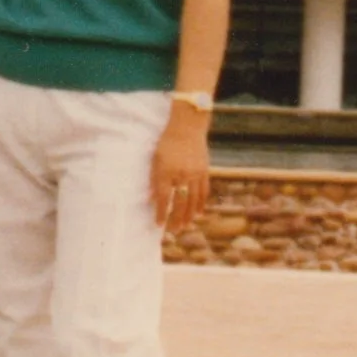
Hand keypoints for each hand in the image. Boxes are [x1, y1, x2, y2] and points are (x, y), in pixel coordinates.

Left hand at [151, 101, 211, 230]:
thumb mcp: (155, 159)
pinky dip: (201, 203)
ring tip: (186, 226)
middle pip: (180, 203)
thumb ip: (154, 180)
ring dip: (189, 215)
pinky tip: (199, 213)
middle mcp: (182, 175)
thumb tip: (151, 199)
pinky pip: (203, 191)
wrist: (188, 127)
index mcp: (167, 171)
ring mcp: (195, 173)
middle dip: (176, 219)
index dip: (161, 213)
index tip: (159, 224)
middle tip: (174, 230)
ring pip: (193, 200)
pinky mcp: (204, 171)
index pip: (164, 198)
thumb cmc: (167, 142)